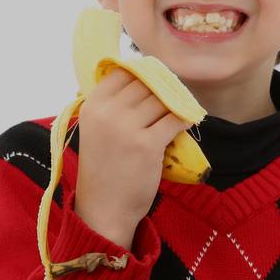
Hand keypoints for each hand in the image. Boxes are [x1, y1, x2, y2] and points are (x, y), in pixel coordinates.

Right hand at [74, 68, 189, 247]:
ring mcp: (127, 128)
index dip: (143, 74)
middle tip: (174, 97)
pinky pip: (175, 119)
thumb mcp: (96, 129)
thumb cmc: (103, 167)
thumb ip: (112, 103)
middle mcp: (107, 113)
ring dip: (176, 103)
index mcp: (92, 105)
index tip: (155, 82)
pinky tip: (188, 122)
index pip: (124, 72)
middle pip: (146, 84)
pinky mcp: (147, 145)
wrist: (104, 208)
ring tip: (179, 111)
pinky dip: (185, 119)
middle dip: (163, 89)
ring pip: (163, 100)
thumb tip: (143, 74)